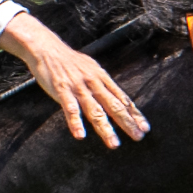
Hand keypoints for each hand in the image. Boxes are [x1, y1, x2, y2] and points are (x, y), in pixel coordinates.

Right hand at [0, 13, 149, 147]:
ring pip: (95, 111)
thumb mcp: (91, 69)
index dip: (134, 114)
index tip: (145, 127)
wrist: (48, 49)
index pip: (122, 99)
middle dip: (127, 123)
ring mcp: (78, 87)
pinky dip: (75, 122)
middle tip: (138, 137)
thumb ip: (102, 84)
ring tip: (114, 143)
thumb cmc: (69, 61)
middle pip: (114, 106)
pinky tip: (80, 135)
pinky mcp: (62, 90)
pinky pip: (70, 109)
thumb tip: (117, 96)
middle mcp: (94, 83)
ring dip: (105, 129)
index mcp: (102, 78)